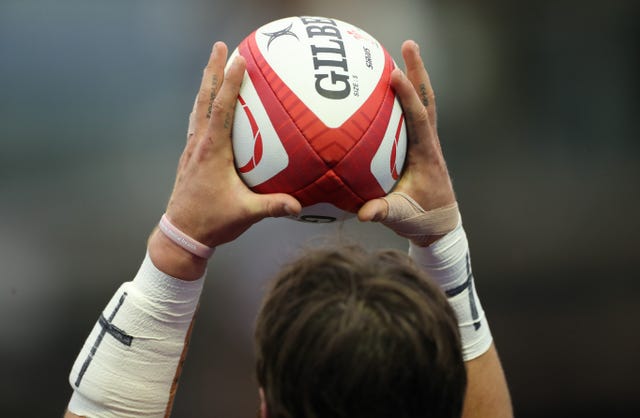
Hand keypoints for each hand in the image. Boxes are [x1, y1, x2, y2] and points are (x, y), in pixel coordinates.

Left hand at [148, 42, 300, 278]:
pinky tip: (208, 106)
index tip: (238, 59)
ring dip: (206, 85)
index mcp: (212, 152)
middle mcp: (199, 145)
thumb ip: (273, 206)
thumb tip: (299, 206)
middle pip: (205, 99)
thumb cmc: (212, 222)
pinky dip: (203, 106)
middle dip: (212, 70)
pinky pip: (197, 123)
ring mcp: (192, 150)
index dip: (230, 83)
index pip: (222, 109)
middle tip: (220, 46)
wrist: (181, 234)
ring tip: (212, 66)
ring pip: (198, 108)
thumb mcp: (245, 214)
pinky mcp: (190, 157)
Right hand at [358, 40, 456, 241]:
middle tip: (407, 44)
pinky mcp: (419, 146)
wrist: (440, 224)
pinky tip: (388, 89)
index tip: (394, 74)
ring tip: (400, 53)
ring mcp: (426, 142)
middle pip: (426, 100)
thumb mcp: (401, 217)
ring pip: (422, 103)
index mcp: (426, 154)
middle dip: (417, 71)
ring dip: (414, 78)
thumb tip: (364, 213)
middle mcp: (430, 143)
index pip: (418, 119)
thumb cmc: (422, 219)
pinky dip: (405, 97)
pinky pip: (412, 115)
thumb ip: (384, 212)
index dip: (407, 96)